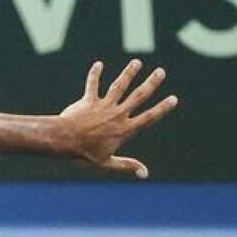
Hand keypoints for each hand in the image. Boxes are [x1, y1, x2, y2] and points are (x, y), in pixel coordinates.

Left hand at [58, 59, 178, 178]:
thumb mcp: (107, 163)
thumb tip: (145, 174)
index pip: (148, 118)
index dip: (162, 108)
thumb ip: (127, 166)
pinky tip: (99, 64)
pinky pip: (93, 85)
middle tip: (161, 72)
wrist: (64, 140)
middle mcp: (117, 115)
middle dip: (151, 83)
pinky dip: (95, 74)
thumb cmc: (84, 154)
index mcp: (124, 130)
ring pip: (119, 86)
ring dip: (129, 73)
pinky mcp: (88, 101)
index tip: (173, 98)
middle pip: (138, 96)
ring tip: (137, 62)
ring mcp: (103, 106)